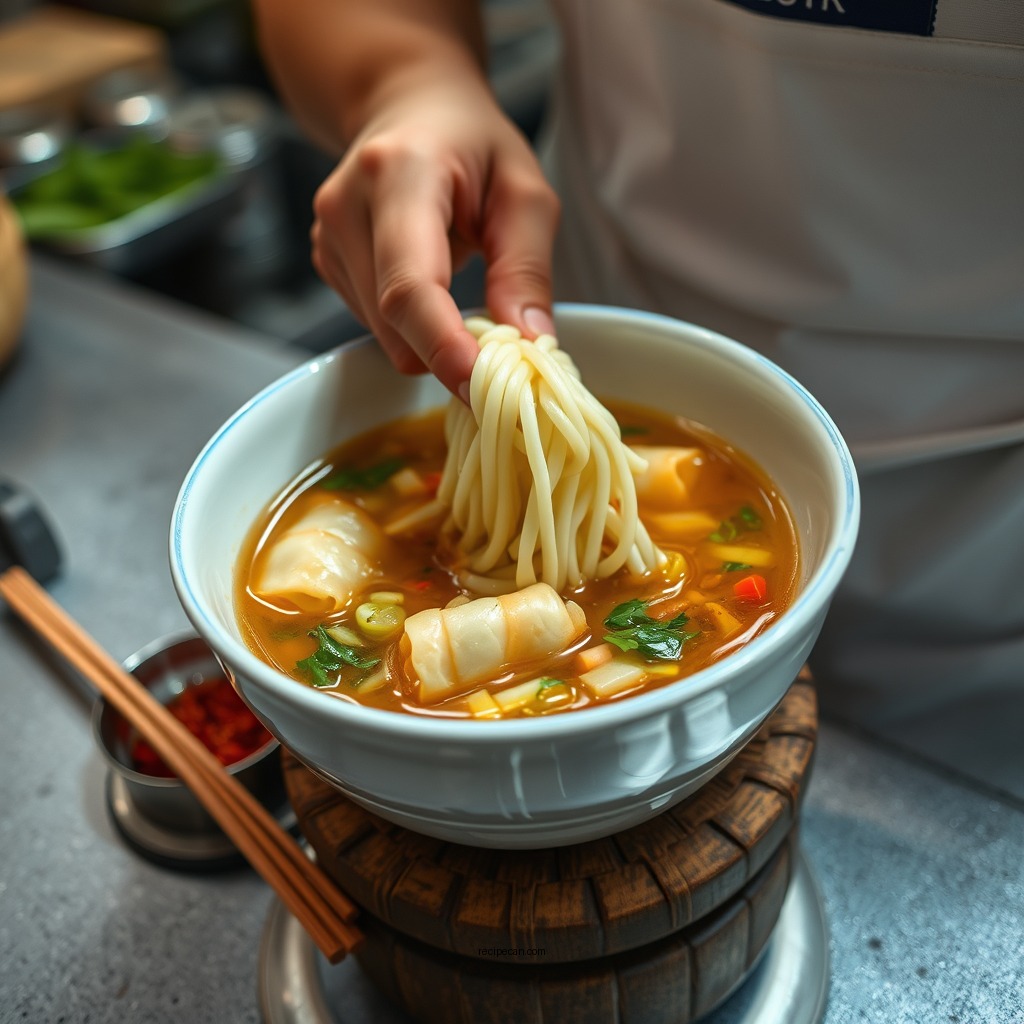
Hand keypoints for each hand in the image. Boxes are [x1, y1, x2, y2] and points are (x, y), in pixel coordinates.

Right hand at [310, 72, 558, 398]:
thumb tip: (528, 343)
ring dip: (433, 340)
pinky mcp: (326, 263)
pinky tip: (433, 285)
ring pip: (386, 336)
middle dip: (451, 353)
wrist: (409, 108)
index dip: (442, 345)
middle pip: (395, 322)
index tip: (479, 387)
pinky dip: (414, 328)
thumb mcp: (525, 193)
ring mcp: (328, 237)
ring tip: (464, 292)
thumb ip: (527, 269)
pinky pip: (377, 328)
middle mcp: (347, 205)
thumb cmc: (473, 144)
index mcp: (400, 173)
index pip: (410, 283)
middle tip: (502, 351)